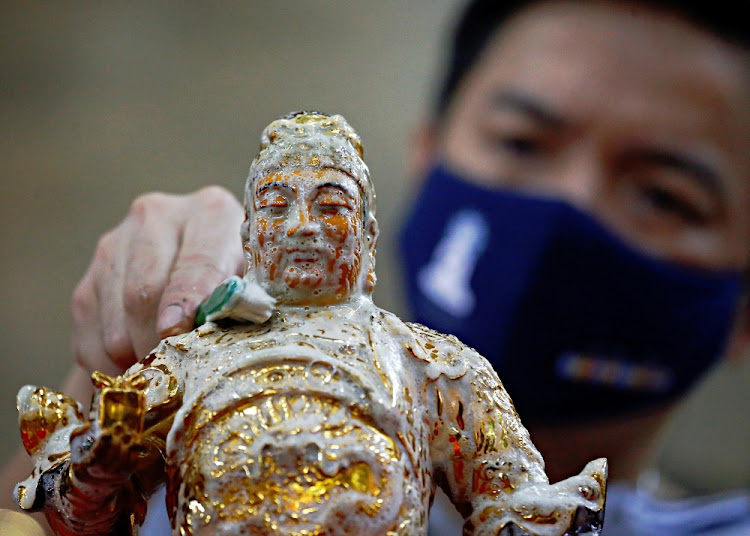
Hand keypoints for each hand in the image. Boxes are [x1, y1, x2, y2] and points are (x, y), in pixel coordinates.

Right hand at [71, 186, 245, 374]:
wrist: (204, 262)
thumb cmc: (242, 278)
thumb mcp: (255, 283)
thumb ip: (243, 303)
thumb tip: (218, 341)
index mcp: (210, 212)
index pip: (196, 262)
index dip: (185, 303)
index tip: (177, 333)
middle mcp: (157, 217)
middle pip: (144, 291)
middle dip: (157, 342)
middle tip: (173, 375)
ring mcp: (117, 243)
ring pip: (114, 318)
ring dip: (134, 357)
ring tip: (159, 376)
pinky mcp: (90, 274)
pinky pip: (87, 331)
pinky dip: (108, 363)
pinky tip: (134, 371)